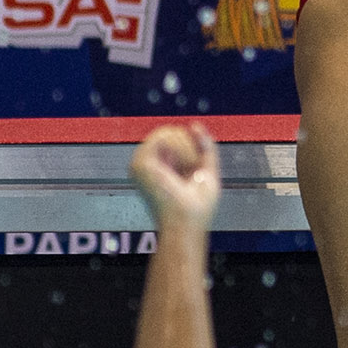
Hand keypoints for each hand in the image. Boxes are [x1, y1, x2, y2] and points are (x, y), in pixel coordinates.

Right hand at [130, 121, 220, 237]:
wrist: (187, 222)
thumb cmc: (198, 206)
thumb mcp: (207, 171)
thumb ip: (205, 147)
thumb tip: (194, 125)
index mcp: (160, 168)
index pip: (175, 141)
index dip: (192, 148)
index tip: (198, 169)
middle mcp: (148, 165)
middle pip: (171, 134)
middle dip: (190, 146)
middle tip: (194, 169)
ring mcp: (141, 163)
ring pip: (167, 133)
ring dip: (187, 148)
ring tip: (191, 168)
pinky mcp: (140, 163)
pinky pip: (163, 137)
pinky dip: (182, 148)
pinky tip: (186, 165)